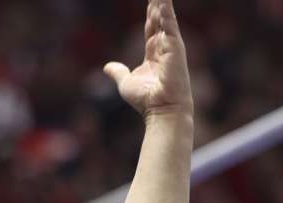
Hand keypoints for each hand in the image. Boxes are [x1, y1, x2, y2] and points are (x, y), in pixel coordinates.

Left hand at [104, 0, 192, 119]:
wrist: (161, 110)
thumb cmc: (146, 100)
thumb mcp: (126, 82)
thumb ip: (118, 72)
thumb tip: (107, 67)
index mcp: (154, 53)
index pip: (152, 26)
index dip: (151, 12)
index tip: (151, 0)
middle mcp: (164, 47)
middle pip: (159, 18)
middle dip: (157, 2)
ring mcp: (171, 46)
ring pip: (166, 17)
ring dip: (163, 3)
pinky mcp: (175, 47)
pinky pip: (170, 24)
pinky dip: (167, 11)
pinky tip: (163, 0)